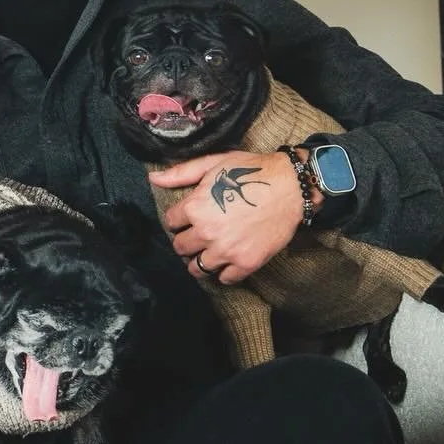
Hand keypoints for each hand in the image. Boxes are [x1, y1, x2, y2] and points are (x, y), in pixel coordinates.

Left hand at [150, 150, 304, 283]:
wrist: (290, 187)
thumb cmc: (251, 171)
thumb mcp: (213, 165)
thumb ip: (182, 173)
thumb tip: (153, 179)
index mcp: (195, 207)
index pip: (171, 222)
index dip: (179, 219)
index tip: (188, 218)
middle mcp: (207, 232)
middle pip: (180, 247)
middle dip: (186, 241)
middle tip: (199, 236)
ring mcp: (226, 250)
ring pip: (197, 268)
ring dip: (200, 261)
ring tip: (209, 252)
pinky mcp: (246, 263)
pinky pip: (224, 278)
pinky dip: (224, 272)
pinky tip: (228, 260)